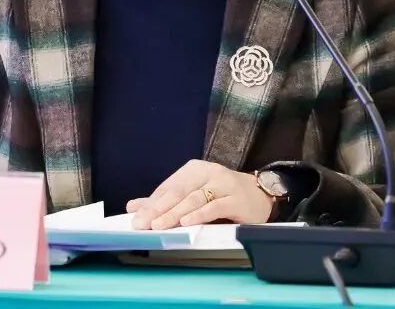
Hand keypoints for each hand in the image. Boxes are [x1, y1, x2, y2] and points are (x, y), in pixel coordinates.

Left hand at [125, 160, 273, 229]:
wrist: (260, 194)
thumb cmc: (222, 194)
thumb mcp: (193, 194)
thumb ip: (164, 201)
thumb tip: (134, 207)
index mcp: (192, 170)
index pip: (167, 188)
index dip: (150, 204)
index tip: (136, 218)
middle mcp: (207, 172)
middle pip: (178, 192)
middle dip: (158, 209)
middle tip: (142, 223)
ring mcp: (223, 184)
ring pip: (194, 199)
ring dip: (175, 213)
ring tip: (159, 225)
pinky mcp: (236, 198)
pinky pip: (215, 206)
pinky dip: (200, 214)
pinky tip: (187, 222)